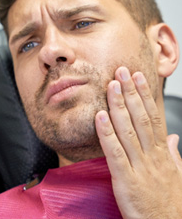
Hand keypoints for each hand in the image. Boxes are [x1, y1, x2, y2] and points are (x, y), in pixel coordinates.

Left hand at [95, 66, 181, 218]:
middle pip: (140, 117)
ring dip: (118, 106)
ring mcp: (139, 166)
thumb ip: (173, 153)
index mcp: (162, 153)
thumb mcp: (177, 175)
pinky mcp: (126, 180)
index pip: (154, 116)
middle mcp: (152, 155)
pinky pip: (114, 152)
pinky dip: (106, 133)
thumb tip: (173, 137)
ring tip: (111, 85)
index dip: (145, 95)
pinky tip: (100, 116)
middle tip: (122, 71)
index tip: (138, 77)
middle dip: (130, 92)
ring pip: (128, 130)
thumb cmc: (170, 203)